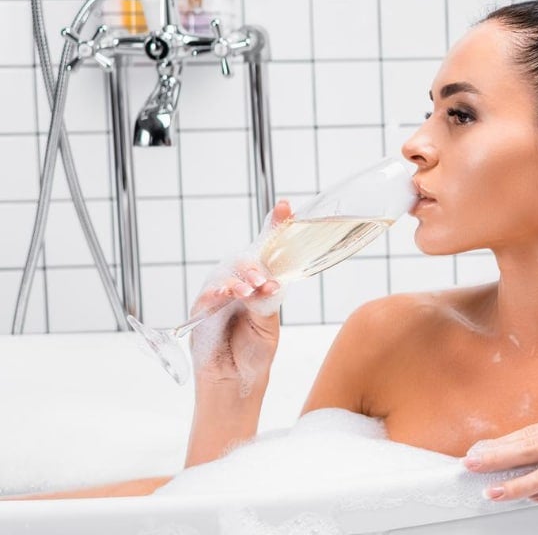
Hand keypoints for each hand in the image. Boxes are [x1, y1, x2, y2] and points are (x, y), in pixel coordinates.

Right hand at [190, 200, 291, 388]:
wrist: (236, 381)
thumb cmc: (254, 352)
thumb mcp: (268, 326)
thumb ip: (266, 304)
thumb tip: (266, 284)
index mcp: (261, 284)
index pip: (268, 252)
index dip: (275, 226)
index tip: (285, 206)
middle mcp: (240, 285)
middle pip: (245, 258)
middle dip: (255, 263)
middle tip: (264, 278)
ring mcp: (219, 296)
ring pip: (226, 273)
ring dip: (239, 279)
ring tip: (251, 290)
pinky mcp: (201, 311)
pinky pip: (207, 295)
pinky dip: (219, 293)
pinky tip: (230, 295)